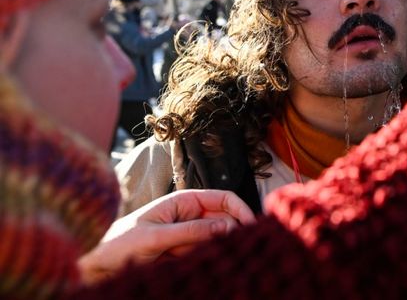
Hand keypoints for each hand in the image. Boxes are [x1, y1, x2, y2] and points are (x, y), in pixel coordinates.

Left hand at [78, 189, 255, 283]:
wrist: (97, 265)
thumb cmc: (118, 243)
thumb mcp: (155, 237)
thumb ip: (190, 231)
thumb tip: (225, 226)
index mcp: (183, 201)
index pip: (222, 198)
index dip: (240, 209)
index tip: (251, 225)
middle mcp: (188, 215)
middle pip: (224, 219)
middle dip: (232, 231)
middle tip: (239, 247)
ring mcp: (187, 235)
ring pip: (216, 239)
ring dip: (220, 247)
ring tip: (218, 258)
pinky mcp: (183, 253)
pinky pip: (205, 253)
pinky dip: (210, 258)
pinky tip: (208, 264)